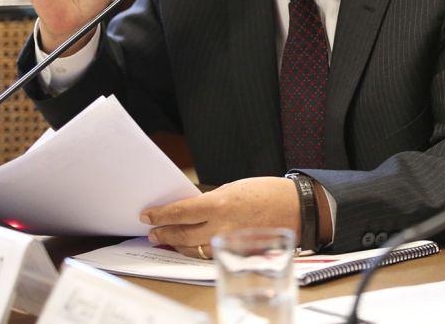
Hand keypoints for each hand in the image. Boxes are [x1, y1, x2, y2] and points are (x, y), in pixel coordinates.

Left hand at [139, 177, 299, 258]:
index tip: (147, 215)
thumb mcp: (234, 189)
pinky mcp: (237, 254)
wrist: (297, 207)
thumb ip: (211, 202)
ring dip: (177, 244)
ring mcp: (230, 243)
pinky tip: (190, 246)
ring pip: (194, 248)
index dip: (160, 215)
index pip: (180, 212)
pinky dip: (198, 250)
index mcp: (219, 203)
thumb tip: (190, 210)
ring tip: (167, 240)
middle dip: (164, 234)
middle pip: (183, 234)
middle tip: (152, 232)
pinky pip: (211, 254)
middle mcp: (222, 226)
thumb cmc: (267, 193)